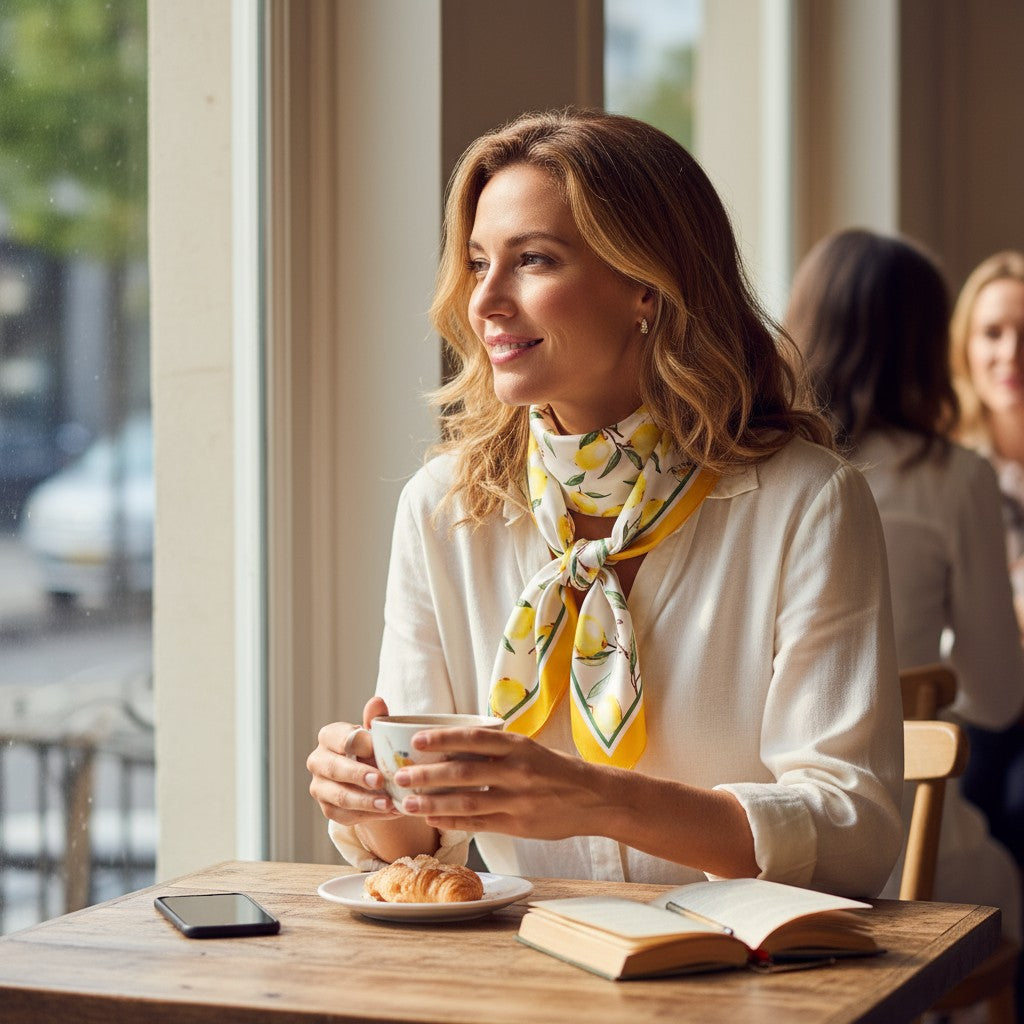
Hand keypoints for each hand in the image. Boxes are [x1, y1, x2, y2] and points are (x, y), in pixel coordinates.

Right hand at [306, 696, 400, 826]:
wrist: (371, 777)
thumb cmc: (373, 749)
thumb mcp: (376, 734)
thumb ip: (377, 719)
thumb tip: (377, 701)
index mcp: (328, 736)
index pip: (338, 738)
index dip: (358, 744)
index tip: (378, 750)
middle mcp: (317, 761)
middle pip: (334, 768)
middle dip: (358, 775)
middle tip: (381, 781)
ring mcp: (319, 787)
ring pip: (339, 796)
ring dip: (365, 801)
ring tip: (389, 804)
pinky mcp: (328, 809)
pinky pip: (346, 815)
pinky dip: (369, 815)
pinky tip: (389, 812)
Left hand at [391, 727, 612, 839]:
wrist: (594, 798)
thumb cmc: (555, 770)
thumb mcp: (529, 750)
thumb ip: (496, 750)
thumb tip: (452, 747)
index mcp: (518, 746)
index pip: (473, 738)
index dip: (442, 739)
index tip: (416, 740)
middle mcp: (517, 770)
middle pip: (463, 771)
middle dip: (428, 774)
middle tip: (401, 775)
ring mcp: (517, 800)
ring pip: (467, 801)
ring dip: (433, 802)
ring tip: (408, 803)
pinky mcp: (518, 825)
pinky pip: (479, 823)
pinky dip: (453, 821)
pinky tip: (433, 820)